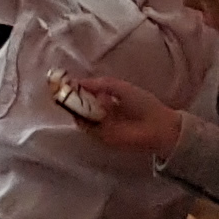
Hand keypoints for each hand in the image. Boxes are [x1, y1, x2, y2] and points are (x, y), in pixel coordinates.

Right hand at [64, 72, 179, 156]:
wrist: (157, 127)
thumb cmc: (143, 104)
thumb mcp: (121, 88)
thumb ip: (101, 84)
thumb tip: (79, 81)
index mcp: (108, 98)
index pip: (87, 92)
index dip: (77, 87)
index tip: (66, 81)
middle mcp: (102, 111)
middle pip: (81, 104)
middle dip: (71, 98)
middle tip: (60, 90)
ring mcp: (101, 124)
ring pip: (81, 116)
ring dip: (73, 108)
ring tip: (66, 98)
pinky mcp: (101, 136)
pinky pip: (86, 128)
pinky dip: (80, 120)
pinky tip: (77, 110)